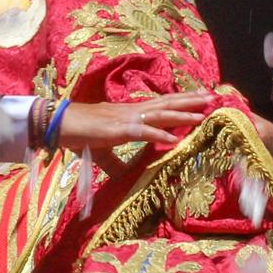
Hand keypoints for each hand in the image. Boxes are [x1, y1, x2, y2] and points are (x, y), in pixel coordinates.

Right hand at [57, 91, 210, 149]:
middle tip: (213, 96)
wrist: (60, 125)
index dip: (180, 101)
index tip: (200, 98)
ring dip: (182, 114)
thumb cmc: (79, 134)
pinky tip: (175, 139)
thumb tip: (125, 176)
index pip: (161, 105)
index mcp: (130, 114)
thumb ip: (116, 162)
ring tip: (202, 114)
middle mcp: (132, 112)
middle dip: (190, 100)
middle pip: (167, 103)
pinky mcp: (119, 130)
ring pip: (161, 114)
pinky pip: (143, 132)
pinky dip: (160, 135)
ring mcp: (127, 119)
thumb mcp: (102, 151)